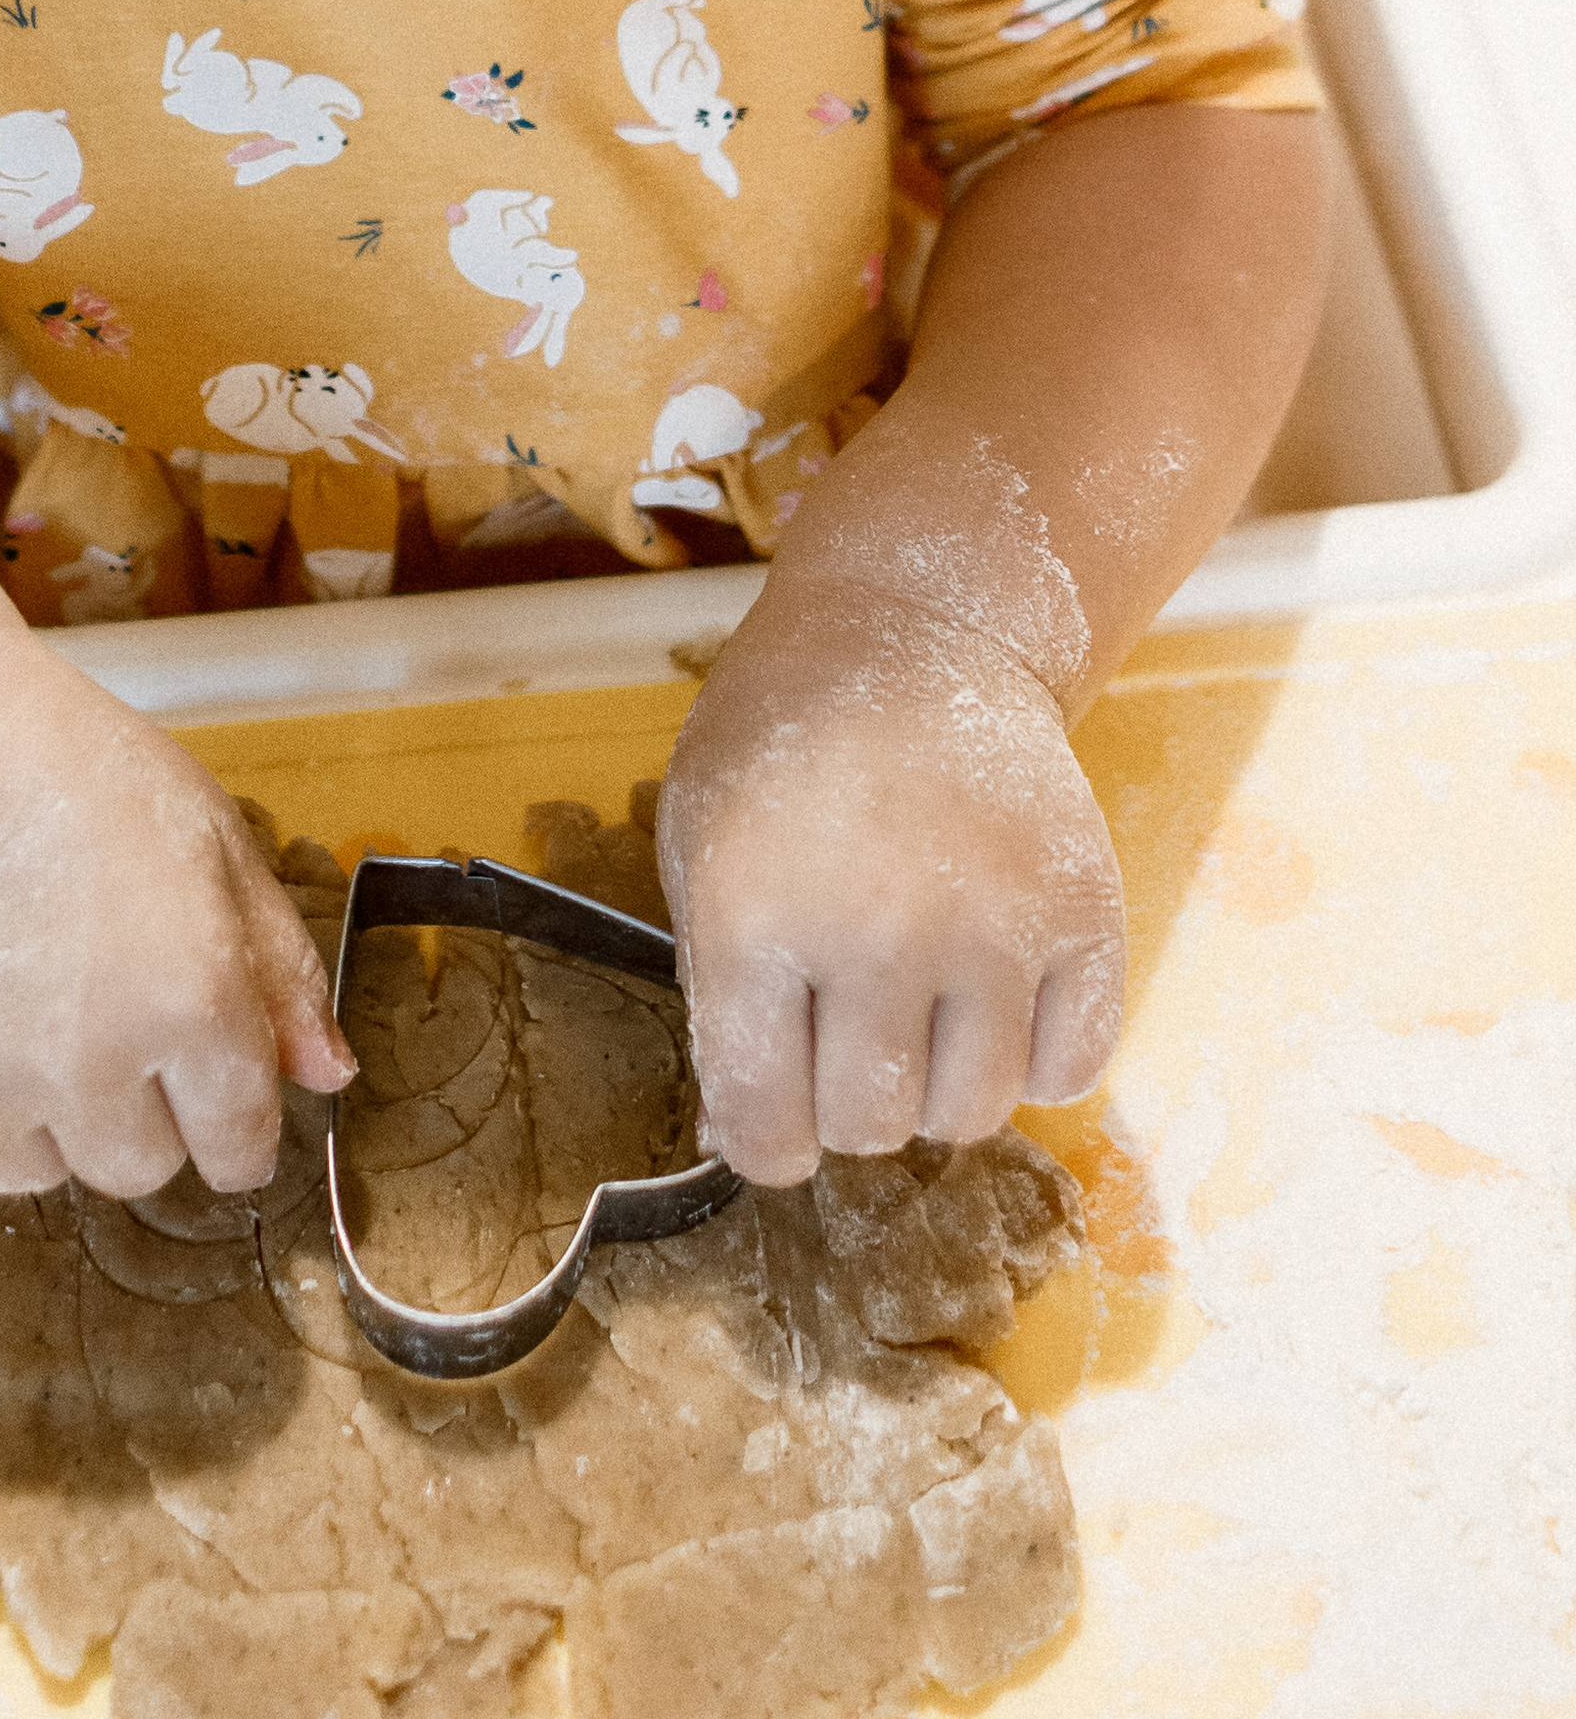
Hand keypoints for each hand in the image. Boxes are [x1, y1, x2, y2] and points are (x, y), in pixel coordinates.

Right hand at [0, 646, 353, 1201]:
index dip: (230, 1123)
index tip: (206, 1097)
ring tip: (10, 1003)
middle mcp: (88, 1064)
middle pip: (137, 1169)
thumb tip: (329, 1078)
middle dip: (133, 1111)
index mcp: (191, 1000)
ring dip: (35, 1118)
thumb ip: (280, 972)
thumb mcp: (215, 847)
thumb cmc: (73, 776)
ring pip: (35, 1174)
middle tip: (91, 1009)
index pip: (237, 1149)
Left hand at [657, 579, 1123, 1186]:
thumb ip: (719, 991)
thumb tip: (751, 1129)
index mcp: (756, 919)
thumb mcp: (700, 849)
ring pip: (971, 1114)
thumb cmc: (784, 747)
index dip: (764, 1148)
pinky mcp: (1084, 916)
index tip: (773, 1133)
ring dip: (936, 1093)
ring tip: (913, 1022)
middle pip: (869, 1124)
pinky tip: (989, 1007)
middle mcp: (878, 932)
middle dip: (844, 1109)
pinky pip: (1071, 1068)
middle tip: (842, 1045)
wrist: (913, 636)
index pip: (764, 1116)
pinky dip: (1031, 1063)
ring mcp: (994, 926)